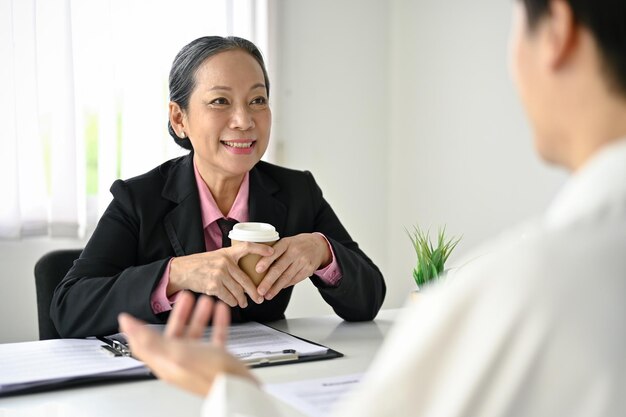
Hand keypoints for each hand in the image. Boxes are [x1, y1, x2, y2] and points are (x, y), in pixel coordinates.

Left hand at [118, 291, 255, 395]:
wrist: (238, 388)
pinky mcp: (216, 359)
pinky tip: (221, 311)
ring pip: (196, 334)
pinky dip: (217, 323)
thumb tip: (127, 326)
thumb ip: (150, 340)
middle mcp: (180, 361)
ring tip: (205, 300)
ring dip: (199, 315)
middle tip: (185, 297)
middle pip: (174, 334)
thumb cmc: (209, 373)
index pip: (143, 345)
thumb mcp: (176, 352)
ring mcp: (199, 360)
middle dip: (179, 314)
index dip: (136, 330)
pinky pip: (215, 337)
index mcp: (165, 361)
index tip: (130, 316)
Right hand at [168, 243, 274, 306]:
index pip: (246, 246)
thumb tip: (246, 272)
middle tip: (259, 298)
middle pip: (246, 279)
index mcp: (226, 253)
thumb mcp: (216, 256)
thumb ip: (230, 262)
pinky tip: (232, 303)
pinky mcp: (213, 286)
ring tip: (243, 302)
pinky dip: (232, 302)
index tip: (271, 252)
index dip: (260, 249)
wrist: (181, 271)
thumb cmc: (199, 264)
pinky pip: (228, 298)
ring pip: (238, 291)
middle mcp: (224, 262)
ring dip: (242, 300)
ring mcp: (219, 274)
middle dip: (254, 292)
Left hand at [255, 233, 331, 299]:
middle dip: (268, 281)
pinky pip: (294, 280)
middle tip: (260, 290)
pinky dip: (284, 286)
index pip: (275, 252)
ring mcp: (303, 261)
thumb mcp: (286, 242)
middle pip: (280, 268)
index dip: (266, 261)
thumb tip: (256, 266)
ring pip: (287, 277)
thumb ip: (274, 251)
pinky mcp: (308, 270)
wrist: (318, 246)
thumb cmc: (297, 244)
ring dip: (276, 288)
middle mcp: (295, 251)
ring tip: (267, 295)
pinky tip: (277, 290)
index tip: (257, 270)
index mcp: (286, 243)